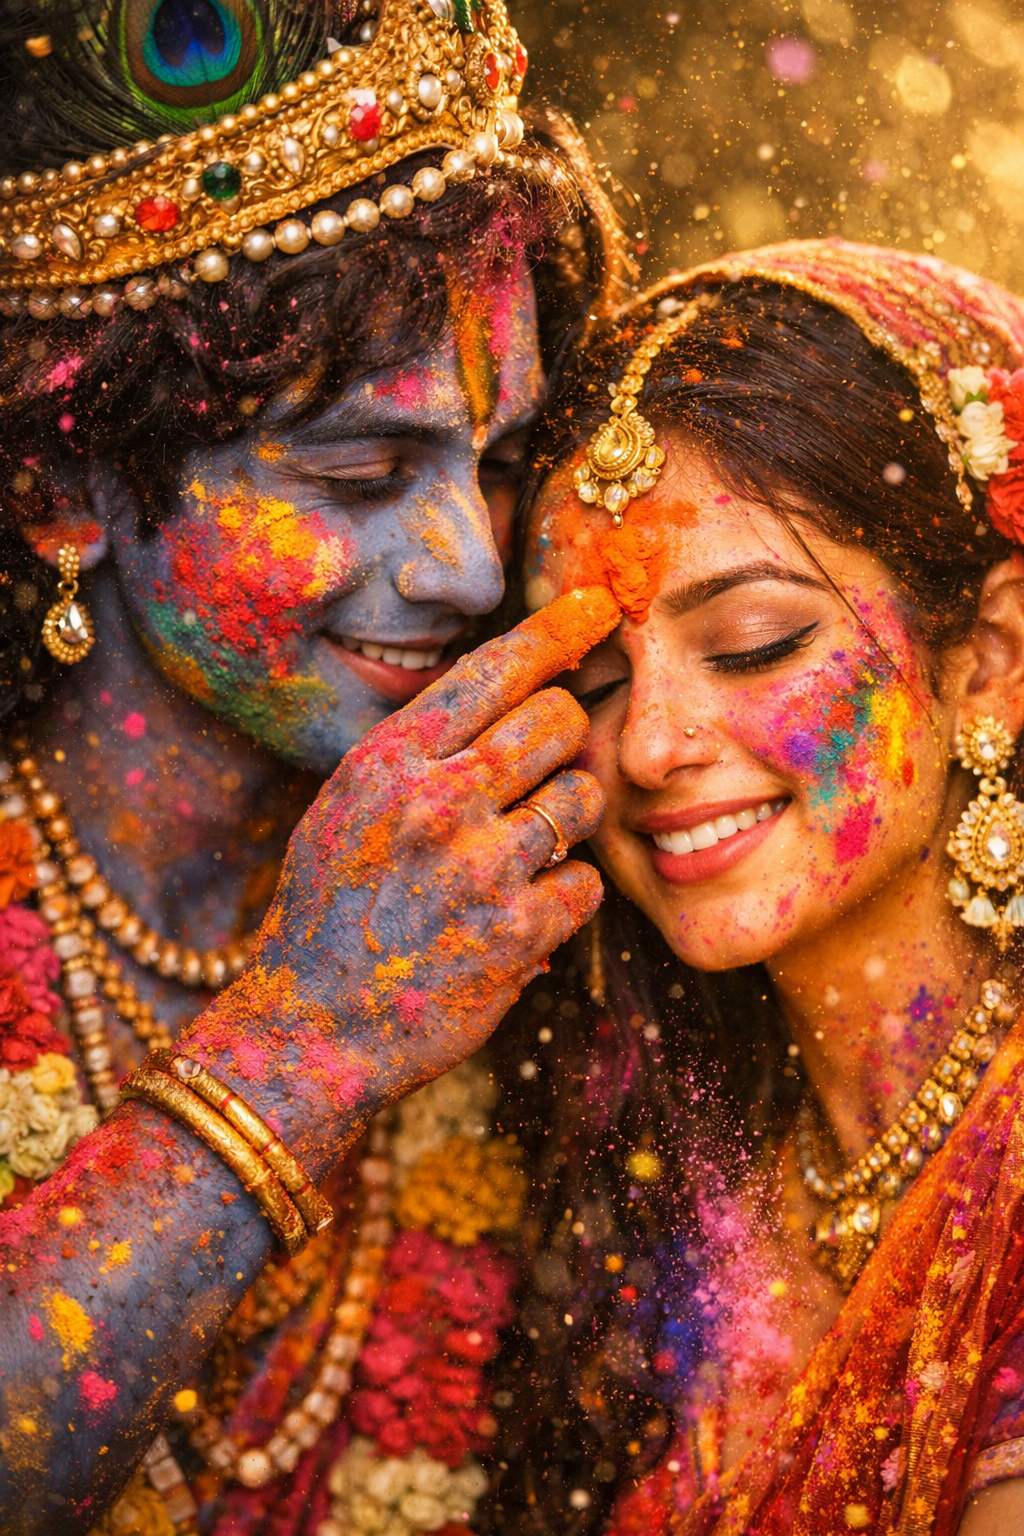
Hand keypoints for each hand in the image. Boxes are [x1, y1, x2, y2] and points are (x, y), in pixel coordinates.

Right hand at [182, 588, 619, 1154]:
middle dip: (565, 737)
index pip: (492, 671)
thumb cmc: (330, 909)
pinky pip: (586, 882)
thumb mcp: (346, 807)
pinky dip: (565, 895)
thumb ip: (417, 750)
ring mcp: (480, 869)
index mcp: (389, 761)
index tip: (597, 606)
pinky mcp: (517, 935)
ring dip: (568, 817)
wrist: (312, 1027)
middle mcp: (436, 803)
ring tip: (523, 850)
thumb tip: (509, 691)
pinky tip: (521, 911)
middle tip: (540, 772)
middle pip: (559, 721)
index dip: (554, 632)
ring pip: (583, 796)